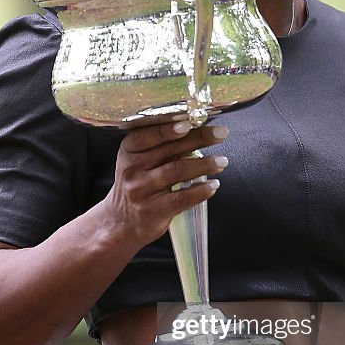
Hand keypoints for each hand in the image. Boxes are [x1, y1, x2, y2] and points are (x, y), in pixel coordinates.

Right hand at [105, 119, 228, 250]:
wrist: (122, 223)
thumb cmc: (138, 186)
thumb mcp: (139, 162)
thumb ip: (161, 147)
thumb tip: (198, 131)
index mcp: (129, 151)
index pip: (148, 135)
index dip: (169, 128)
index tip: (190, 121)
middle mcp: (132, 169)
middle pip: (169, 150)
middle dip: (198, 139)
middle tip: (220, 133)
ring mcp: (142, 191)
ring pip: (176, 172)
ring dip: (204, 164)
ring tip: (222, 161)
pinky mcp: (153, 211)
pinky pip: (181, 198)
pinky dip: (200, 190)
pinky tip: (213, 185)